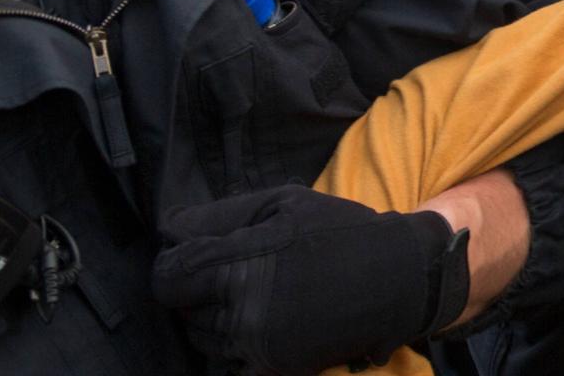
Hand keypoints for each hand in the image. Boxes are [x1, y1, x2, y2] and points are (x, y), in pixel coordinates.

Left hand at [153, 185, 468, 373]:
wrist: (396, 280)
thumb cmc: (339, 233)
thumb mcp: (284, 203)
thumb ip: (218, 215)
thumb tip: (167, 228)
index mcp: (241, 264)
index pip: (167, 277)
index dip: (173, 264)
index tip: (192, 254)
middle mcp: (242, 310)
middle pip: (180, 309)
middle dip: (195, 289)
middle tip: (230, 270)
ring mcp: (256, 343)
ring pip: (200, 336)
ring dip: (212, 316)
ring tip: (250, 292)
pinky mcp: (271, 367)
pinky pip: (224, 360)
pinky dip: (232, 342)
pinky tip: (259, 318)